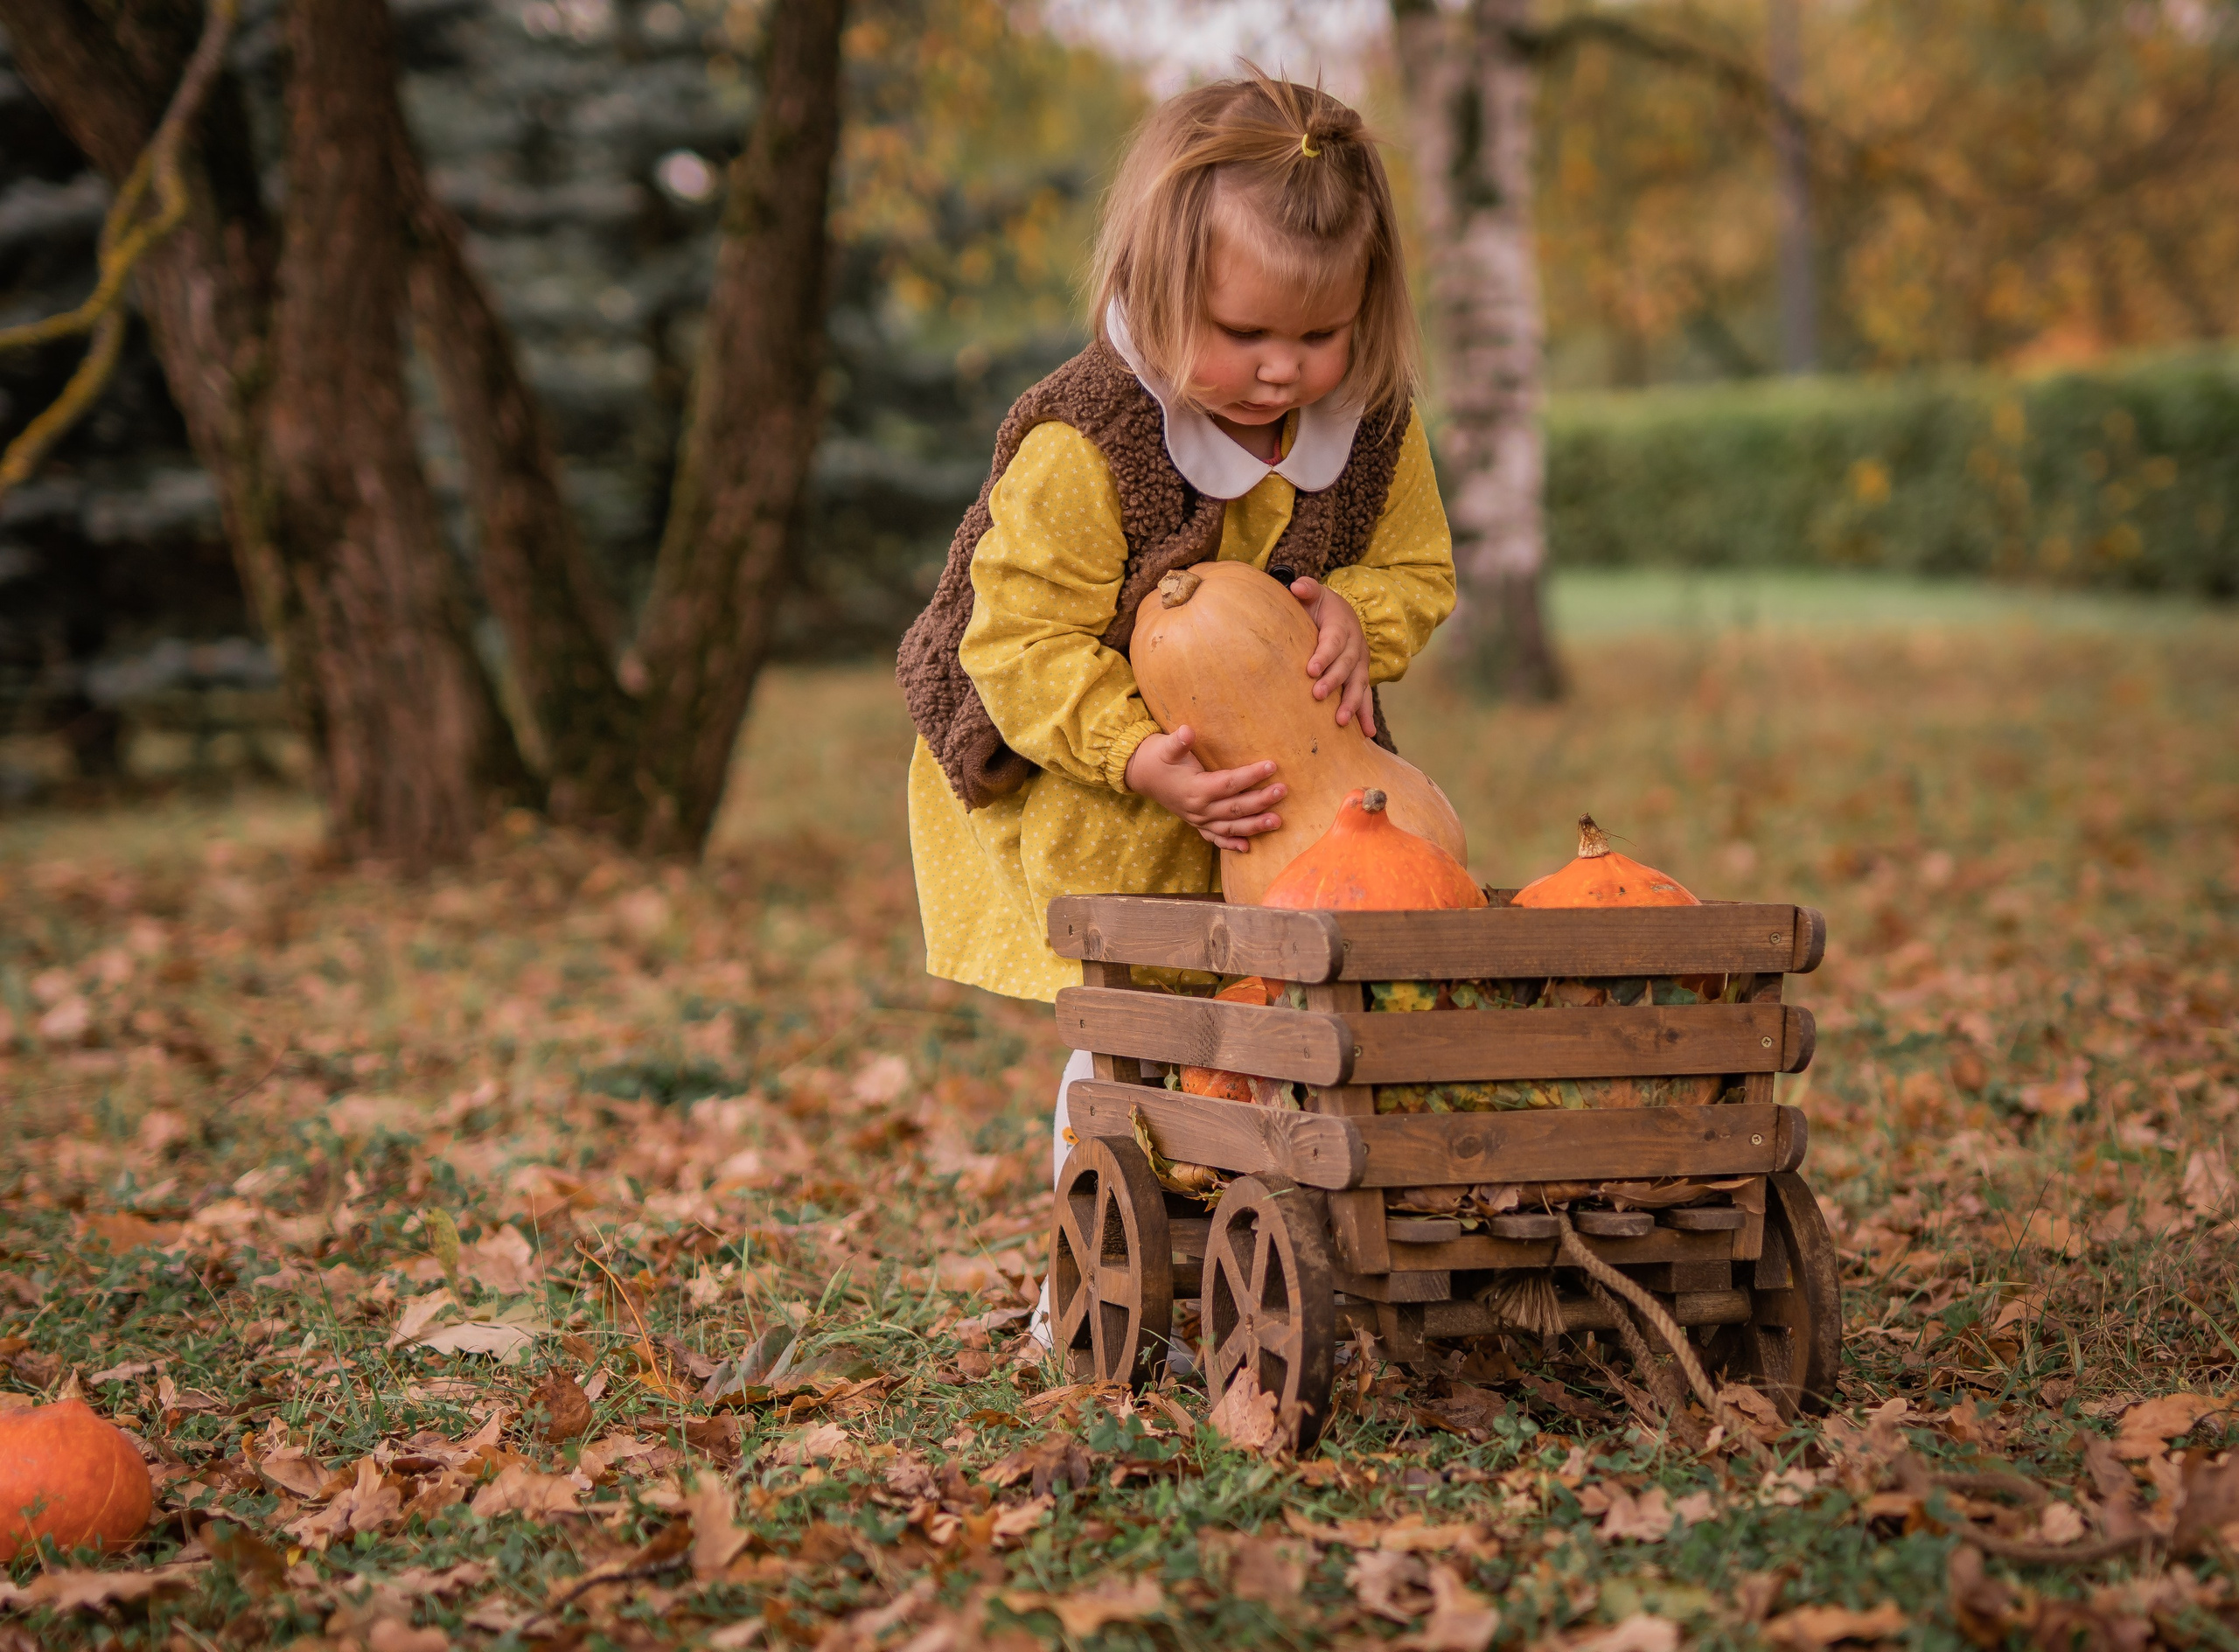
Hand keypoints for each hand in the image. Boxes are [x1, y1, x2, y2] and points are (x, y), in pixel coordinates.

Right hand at [1123, 725, 1285, 852]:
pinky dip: (1231, 844)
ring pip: (1231, 827)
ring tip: (1277, 821)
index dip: (1251, 775)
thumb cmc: (1157, 757)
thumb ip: (1178, 741)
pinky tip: (1247, 848)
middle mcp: (1199, 809)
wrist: (1141, 775)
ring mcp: (1198, 820)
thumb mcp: (1165, 746)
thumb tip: (1186, 731)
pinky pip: (1216, 838)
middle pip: (1235, 808)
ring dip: (1255, 826)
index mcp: (1195, 789)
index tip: (1272, 765)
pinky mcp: (1197, 824)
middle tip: (1283, 791)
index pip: (1229, 783)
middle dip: (1261, 801)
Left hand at [1289, 576, 1374, 736]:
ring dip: (1352, 703)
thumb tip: (1296, 587)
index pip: (1334, 641)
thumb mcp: (1314, 594)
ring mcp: (1360, 665)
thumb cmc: (1320, 607)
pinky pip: (1366, 698)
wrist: (1342, 614)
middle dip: (1334, 681)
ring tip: (1340, 721)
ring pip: (1359, 684)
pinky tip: (1367, 734)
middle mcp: (1356, 647)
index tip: (1310, 669)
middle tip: (1318, 695)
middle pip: (1347, 665)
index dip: (1324, 655)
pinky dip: (1366, 716)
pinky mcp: (1360, 678)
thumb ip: (1306, 589)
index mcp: (1342, 626)